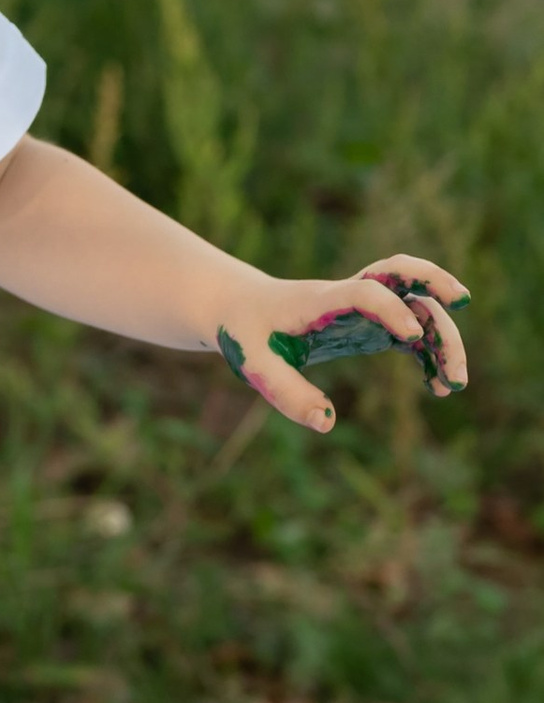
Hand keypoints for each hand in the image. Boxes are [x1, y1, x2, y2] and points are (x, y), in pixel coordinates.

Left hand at [214, 251, 470, 430]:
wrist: (242, 309)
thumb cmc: (246, 332)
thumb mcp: (255, 365)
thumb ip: (287, 392)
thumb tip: (326, 423)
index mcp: (322, 300)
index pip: (364, 291)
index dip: (389, 309)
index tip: (409, 337)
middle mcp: (350, 296)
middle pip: (404, 279)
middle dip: (436, 294)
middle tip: (460, 328)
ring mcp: (365, 308)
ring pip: (417, 304)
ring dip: (443, 334)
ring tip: (456, 383)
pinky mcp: (370, 324)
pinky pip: (411, 331)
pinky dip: (429, 354)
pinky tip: (438, 388)